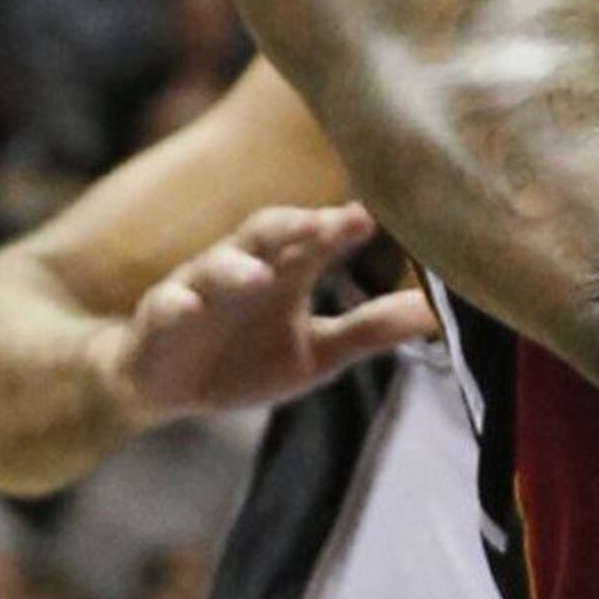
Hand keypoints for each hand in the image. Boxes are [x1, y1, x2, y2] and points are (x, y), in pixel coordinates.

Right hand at [118, 205, 439, 427]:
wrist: (166, 383)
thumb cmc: (247, 356)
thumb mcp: (318, 351)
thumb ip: (372, 329)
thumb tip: (439, 312)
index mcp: (284, 271)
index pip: (315, 240)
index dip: (340, 228)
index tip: (372, 216)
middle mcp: (242, 270)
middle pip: (265, 235)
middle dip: (292, 227)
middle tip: (324, 222)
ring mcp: (196, 292)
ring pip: (213, 268)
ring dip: (235, 268)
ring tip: (259, 274)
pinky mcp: (160, 322)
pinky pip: (164, 308)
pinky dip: (173, 306)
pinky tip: (185, 307)